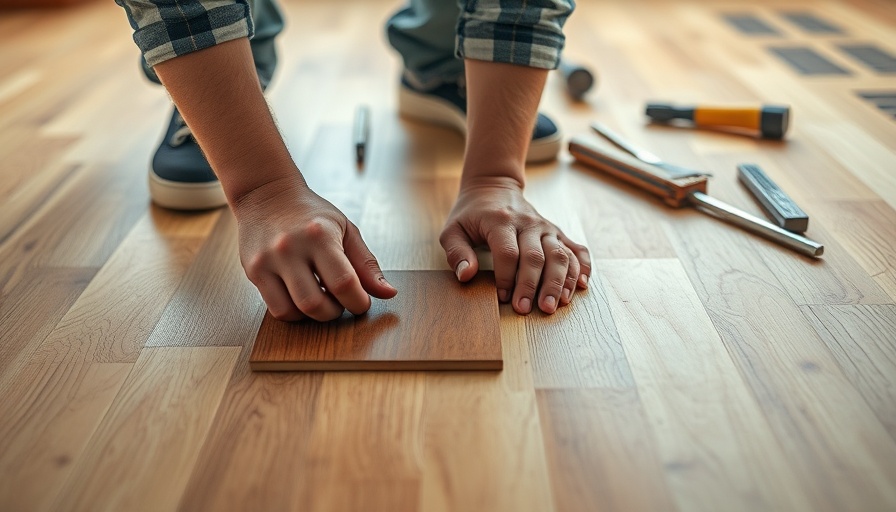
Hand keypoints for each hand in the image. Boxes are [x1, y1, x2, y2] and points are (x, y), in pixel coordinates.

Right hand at [232, 175, 396, 320]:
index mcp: (320, 236)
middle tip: (341, 302)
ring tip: (322, 299)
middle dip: (336, 312)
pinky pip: (276, 309)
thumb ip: (366, 264)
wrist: (266, 195)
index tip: (361, 302)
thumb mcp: (345, 230)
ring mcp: (268, 261)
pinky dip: (295, 312)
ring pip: (293, 311)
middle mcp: (290, 248)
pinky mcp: (254, 271)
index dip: (358, 302)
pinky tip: (302, 297)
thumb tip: (389, 293)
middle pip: (316, 304)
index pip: (343, 283)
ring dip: (314, 316)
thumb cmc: (311, 213)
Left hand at [439, 176, 590, 314]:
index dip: (507, 278)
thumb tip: (467, 276)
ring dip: (560, 282)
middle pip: (536, 257)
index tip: (503, 297)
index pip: (508, 253)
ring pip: (560, 255)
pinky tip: (582, 285)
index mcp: (500, 221)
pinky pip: (576, 249)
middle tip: (529, 309)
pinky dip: (582, 267)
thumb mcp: (453, 229)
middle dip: (533, 286)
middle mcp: (527, 223)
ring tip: (556, 304)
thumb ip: (457, 253)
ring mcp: (545, 227)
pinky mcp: (557, 232)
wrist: (494, 186)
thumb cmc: (471, 214)